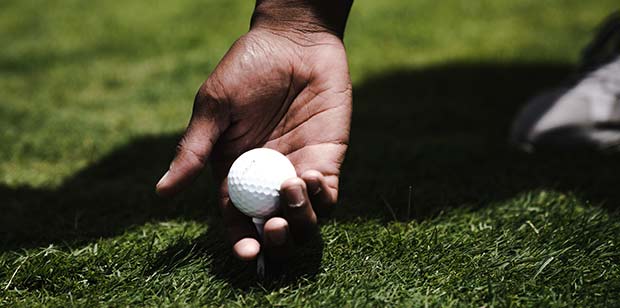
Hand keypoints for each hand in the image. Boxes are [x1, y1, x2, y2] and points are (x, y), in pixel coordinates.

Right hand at [156, 27, 351, 260]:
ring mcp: (298, 171)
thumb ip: (194, 150)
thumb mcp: (215, 107)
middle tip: (273, 228)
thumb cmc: (247, 68)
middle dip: (275, 239)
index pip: (237, 219)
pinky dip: (321, 198)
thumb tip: (162, 193)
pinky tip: (308, 177)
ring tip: (291, 189)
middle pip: (273, 227)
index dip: (242, 240)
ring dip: (299, 219)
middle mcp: (266, 180)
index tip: (249, 253)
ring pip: (304, 219)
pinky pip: (327, 194)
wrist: (293, 42)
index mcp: (235, 173)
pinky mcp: (326, 160)